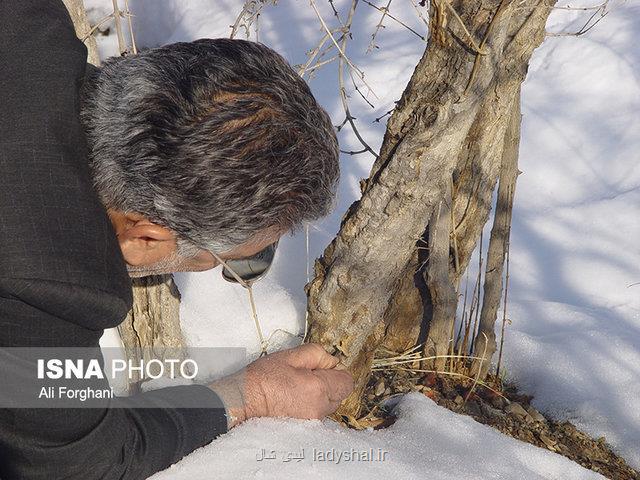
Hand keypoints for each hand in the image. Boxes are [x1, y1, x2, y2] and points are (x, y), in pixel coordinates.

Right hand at [209, 343, 353, 427]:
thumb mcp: (290, 356)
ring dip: (321, 394)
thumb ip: (317, 354)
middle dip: (330, 382)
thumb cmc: (263, 378)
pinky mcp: (304, 428)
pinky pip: (318, 413)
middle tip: (306, 376)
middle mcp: (319, 408)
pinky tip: (295, 399)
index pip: (347, 381)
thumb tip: (332, 362)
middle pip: (340, 394)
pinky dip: (312, 405)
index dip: (337, 371)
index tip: (322, 367)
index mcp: (318, 388)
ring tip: (298, 387)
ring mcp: (312, 421)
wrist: (244, 401)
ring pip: (329, 404)